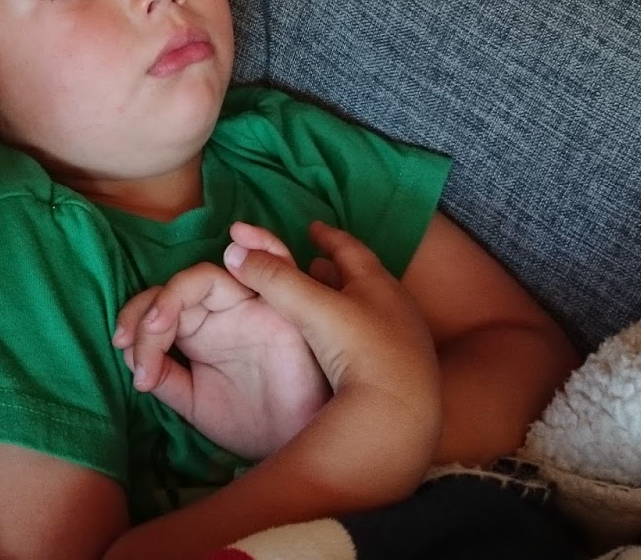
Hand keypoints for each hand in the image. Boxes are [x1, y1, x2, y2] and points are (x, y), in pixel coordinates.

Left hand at [112, 224, 328, 459]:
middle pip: (180, 286)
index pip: (160, 305)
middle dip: (149, 310)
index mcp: (199, 328)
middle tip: (132, 342)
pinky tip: (241, 238)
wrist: (290, 446)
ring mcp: (254, 306)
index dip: (134, 319)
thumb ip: (164, 374)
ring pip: (215, 273)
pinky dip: (264, 243)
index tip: (122, 348)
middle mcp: (223, 310)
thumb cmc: (246, 421)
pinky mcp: (286, 310)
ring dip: (178, 290)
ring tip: (157, 321)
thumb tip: (130, 355)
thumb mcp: (191, 399)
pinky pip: (280, 263)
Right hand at [225, 221, 437, 407]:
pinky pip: (376, 339)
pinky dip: (356, 331)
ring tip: (326, 300)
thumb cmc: (358, 349)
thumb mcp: (312, 308)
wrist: (401, 412)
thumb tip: (234, 252)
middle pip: (364, 278)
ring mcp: (405, 340)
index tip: (314, 228)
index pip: (350, 249)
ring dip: (347, 301)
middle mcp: (396, 306)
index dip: (328, 237)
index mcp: (377, 283)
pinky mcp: (406, 371)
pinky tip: (344, 346)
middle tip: (316, 262)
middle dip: (337, 269)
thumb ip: (274, 279)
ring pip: (371, 310)